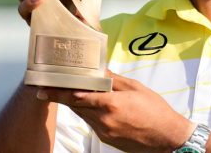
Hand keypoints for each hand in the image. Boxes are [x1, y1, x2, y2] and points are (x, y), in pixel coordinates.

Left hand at [37, 71, 193, 152]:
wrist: (167, 138)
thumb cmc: (156, 110)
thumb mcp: (136, 88)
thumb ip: (115, 80)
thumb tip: (101, 71)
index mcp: (111, 103)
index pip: (77, 96)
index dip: (59, 92)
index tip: (44, 88)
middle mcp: (104, 119)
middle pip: (76, 106)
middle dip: (63, 96)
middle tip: (49, 87)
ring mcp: (104, 131)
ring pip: (83, 114)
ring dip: (76, 104)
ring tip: (69, 92)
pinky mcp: (106, 139)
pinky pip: (92, 122)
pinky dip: (88, 112)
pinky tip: (90, 105)